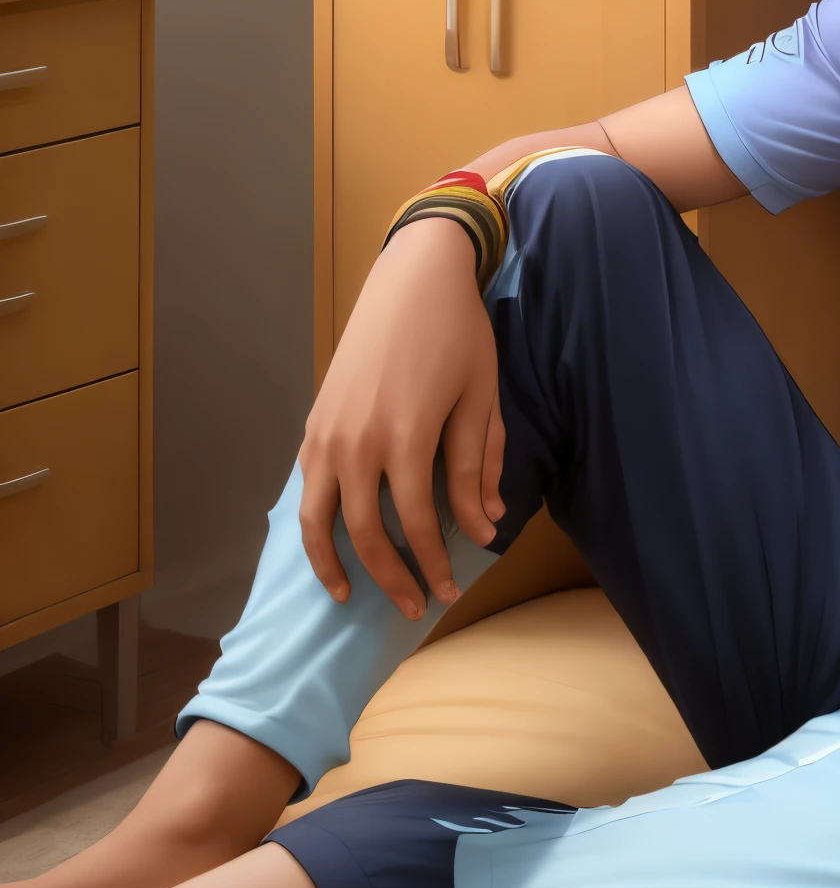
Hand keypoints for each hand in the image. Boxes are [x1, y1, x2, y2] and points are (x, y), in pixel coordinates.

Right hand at [297, 217, 504, 618]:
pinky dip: (313, 524)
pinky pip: (306, 488)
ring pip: (317, 519)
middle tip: (415, 608)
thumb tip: (485, 528)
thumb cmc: (459, 335)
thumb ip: (477, 469)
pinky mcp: (314, 422)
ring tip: (350, 595)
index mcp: (405, 437)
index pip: (417, 524)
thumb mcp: (481, 401)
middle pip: (362, 533)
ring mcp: (327, 432)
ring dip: (333, 563)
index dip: (434, 564)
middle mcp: (356, 441)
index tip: (451, 590)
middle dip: (390, 578)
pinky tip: (331, 544)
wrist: (412, 279)